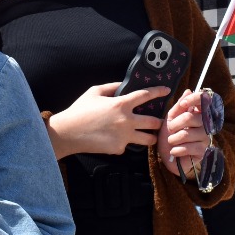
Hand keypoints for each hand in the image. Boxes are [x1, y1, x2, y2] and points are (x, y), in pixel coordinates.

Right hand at [46, 82, 168, 157]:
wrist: (68, 133)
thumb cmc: (80, 111)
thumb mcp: (95, 92)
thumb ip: (112, 87)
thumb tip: (123, 86)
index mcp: (121, 104)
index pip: (146, 95)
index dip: (158, 92)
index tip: (167, 91)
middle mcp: (126, 121)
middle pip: (154, 122)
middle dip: (159, 121)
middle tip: (158, 121)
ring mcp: (124, 136)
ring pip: (148, 139)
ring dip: (150, 136)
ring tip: (147, 135)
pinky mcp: (118, 148)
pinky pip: (127, 146)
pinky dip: (124, 143)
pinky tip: (116, 139)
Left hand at [162, 88, 210, 173]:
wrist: (169, 156)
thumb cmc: (170, 135)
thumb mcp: (171, 118)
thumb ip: (179, 106)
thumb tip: (188, 90)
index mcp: (198, 113)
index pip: (204, 100)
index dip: (194, 99)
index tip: (183, 105)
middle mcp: (206, 124)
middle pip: (189, 117)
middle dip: (174, 124)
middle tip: (170, 130)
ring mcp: (205, 138)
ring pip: (186, 134)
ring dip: (173, 139)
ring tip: (171, 142)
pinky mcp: (203, 151)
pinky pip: (187, 147)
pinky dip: (176, 150)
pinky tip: (174, 151)